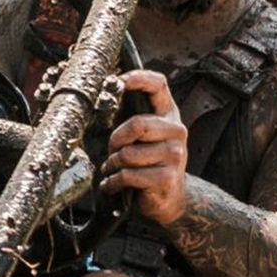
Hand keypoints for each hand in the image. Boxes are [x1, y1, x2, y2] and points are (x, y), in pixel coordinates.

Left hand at [100, 68, 189, 225]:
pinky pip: (128, 175)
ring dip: (113, 165)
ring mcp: (175, 155)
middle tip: (111, 151)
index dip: (139, 78)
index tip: (119, 80)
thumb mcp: (140, 137)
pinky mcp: (167, 178)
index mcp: (168, 115)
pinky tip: (114, 184)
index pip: (159, 85)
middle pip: (137, 124)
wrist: (167, 198)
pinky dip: (113, 182)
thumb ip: (127, 119)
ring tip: (113, 170)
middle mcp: (176, 131)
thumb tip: (100, 98)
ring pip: (128, 154)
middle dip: (115, 140)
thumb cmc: (146, 163)